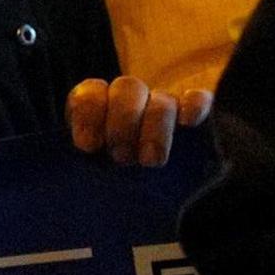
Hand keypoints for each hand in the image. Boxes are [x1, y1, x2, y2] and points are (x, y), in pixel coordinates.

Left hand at [66, 76, 209, 167]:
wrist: (162, 185)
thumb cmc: (115, 179)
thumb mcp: (92, 169)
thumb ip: (84, 154)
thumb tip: (76, 154)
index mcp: (100, 105)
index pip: (90, 92)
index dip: (88, 114)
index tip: (87, 145)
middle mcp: (132, 99)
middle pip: (128, 88)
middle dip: (122, 122)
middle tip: (121, 157)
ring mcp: (166, 104)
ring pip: (162, 101)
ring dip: (155, 127)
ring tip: (150, 161)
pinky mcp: (196, 113)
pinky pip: (199, 100)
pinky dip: (195, 106)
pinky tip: (188, 121)